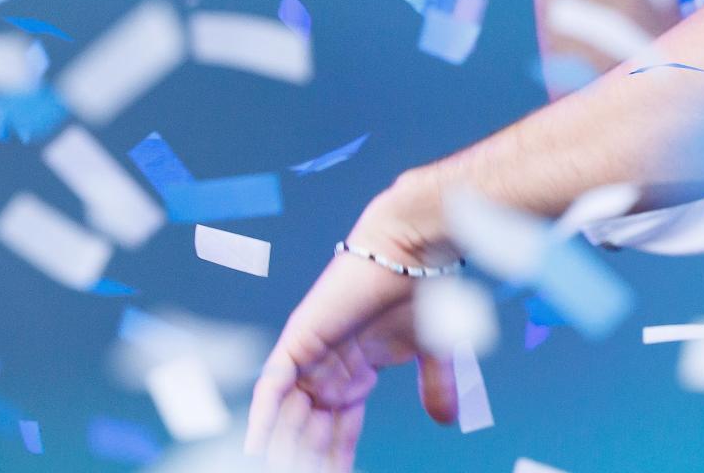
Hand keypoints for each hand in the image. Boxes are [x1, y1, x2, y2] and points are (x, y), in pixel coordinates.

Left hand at [245, 185, 457, 470]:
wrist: (414, 251)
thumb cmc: (425, 291)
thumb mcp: (433, 353)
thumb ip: (435, 387)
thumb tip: (446, 421)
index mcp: (353, 374)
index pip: (336, 431)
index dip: (335, 460)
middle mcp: (326, 370)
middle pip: (309, 431)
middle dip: (307, 460)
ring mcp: (309, 357)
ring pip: (287, 417)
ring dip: (283, 448)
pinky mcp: (297, 341)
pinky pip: (271, 389)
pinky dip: (262, 419)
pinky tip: (257, 449)